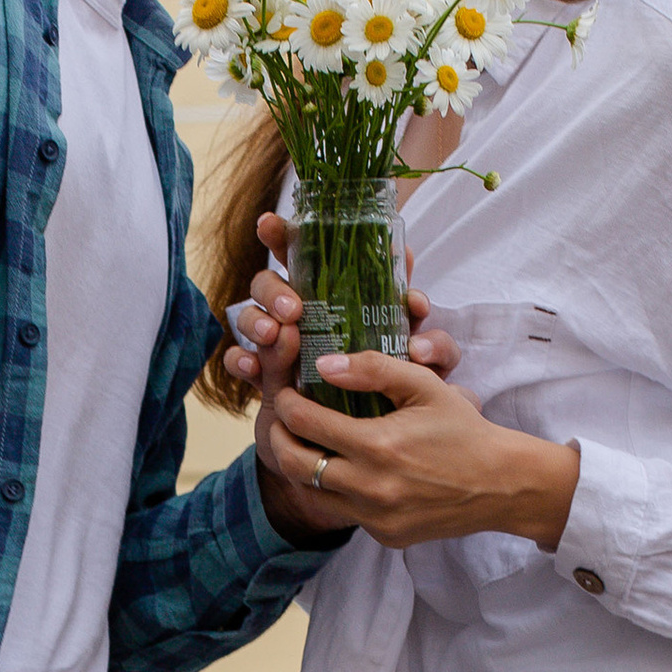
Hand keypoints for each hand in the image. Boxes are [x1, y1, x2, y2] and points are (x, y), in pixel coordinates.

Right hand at [220, 212, 458, 399]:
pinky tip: (252, 369)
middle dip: (275, 289)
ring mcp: (279, 345)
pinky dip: (241, 360)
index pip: (306, 254)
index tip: (268, 224)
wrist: (367, 447)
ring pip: (252, 315)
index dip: (282, 234)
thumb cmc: (398, 395)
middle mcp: (302, 313)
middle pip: (272, 281)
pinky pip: (239, 360)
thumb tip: (420, 323)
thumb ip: (431, 347)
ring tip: (274, 335)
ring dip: (257, 320)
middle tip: (293, 310)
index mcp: (338, 297)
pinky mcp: (265, 378)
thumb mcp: (422, 369)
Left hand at [257, 348, 580, 554]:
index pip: (307, 423)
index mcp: (378, 446)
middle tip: (281, 420)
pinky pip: (346, 511)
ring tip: (305, 443)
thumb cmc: (464, 429)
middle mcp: (371, 489)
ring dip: (303, 466)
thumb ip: (373, 369)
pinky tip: (347, 470)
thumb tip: (324, 364)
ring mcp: (376, 518)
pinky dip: (338, 490)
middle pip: (296, 464)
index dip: (287, 404)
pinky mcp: (385, 536)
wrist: (501, 485)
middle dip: (279, 438)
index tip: (286, 392)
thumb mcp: (425, 386)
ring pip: (314, 493)